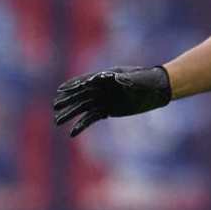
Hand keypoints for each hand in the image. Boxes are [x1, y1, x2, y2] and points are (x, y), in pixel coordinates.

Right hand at [52, 66, 171, 137]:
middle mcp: (100, 88)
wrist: (155, 89)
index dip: (73, 85)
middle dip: (67, 101)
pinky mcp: (107, 111)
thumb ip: (122, 78)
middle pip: (80, 95)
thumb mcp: (136, 78)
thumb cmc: (146, 79)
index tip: (60, 90)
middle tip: (55, 107)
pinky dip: (82, 125)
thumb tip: (106, 75)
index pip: (85, 81)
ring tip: (57, 121)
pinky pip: (91, 118)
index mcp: (105, 77)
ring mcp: (102, 100)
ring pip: (82, 107)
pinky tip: (72, 133)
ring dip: (70, 114)